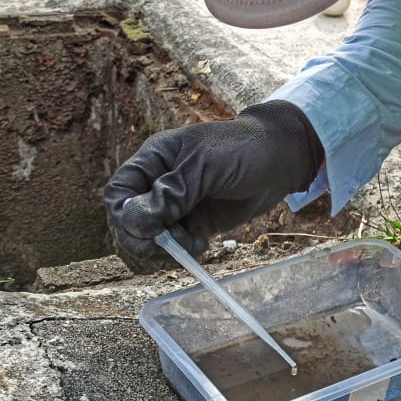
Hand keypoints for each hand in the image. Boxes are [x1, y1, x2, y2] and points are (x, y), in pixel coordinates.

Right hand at [103, 100, 322, 261]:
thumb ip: (171, 193)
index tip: (144, 230)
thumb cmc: (242, 149)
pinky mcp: (194, 222)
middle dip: (144, 238)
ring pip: (150, 238)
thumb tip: (134, 222)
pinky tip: (202, 242)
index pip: (119, 192)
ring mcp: (176, 205)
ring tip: (192, 241)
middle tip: (168, 244)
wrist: (281, 159)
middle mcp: (159, 183)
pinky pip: (175, 245)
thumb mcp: (205, 166)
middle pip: (129, 221)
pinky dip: (183, 250)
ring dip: (165, 248)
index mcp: (154, 160)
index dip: (123, 215)